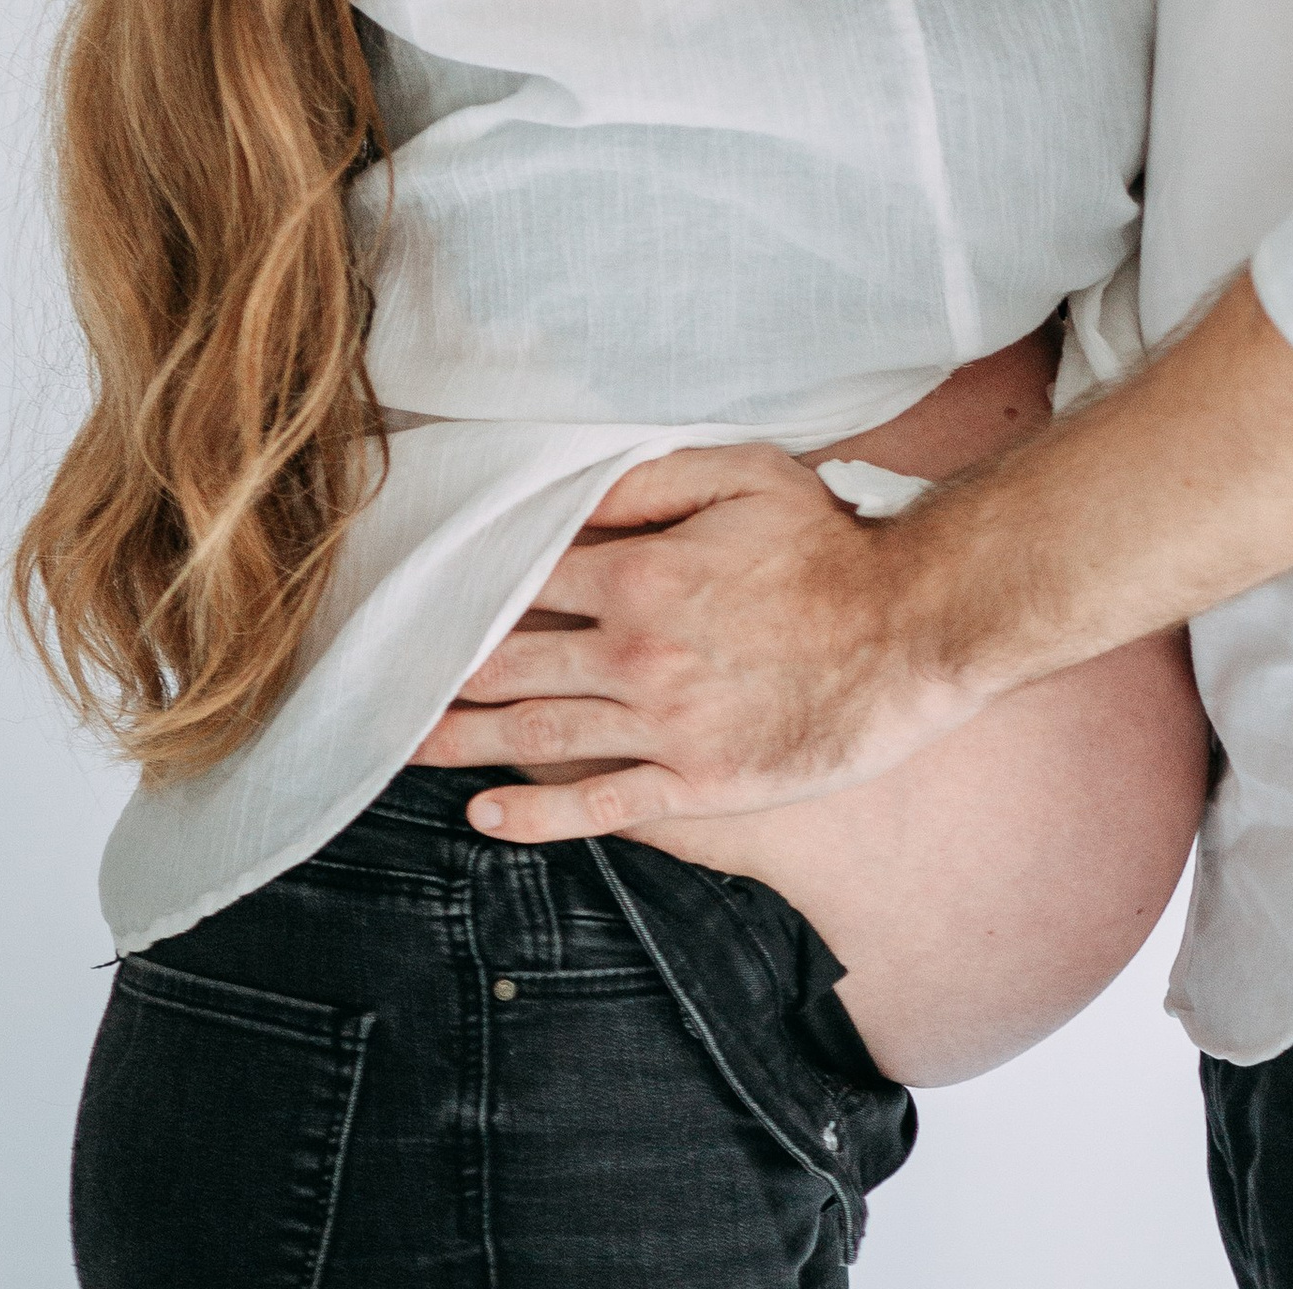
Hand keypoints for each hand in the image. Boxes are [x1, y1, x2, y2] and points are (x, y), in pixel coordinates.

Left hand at [417, 446, 987, 842]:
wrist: (910, 634)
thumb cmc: (829, 547)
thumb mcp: (742, 476)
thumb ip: (648, 480)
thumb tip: (569, 491)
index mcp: (638, 576)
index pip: (521, 583)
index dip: (464, 589)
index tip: (417, 598)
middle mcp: (635, 657)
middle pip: (508, 668)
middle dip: (439, 674)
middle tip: (382, 682)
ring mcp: (663, 729)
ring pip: (536, 739)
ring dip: (460, 743)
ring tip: (405, 745)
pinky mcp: (698, 786)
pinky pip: (598, 806)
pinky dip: (532, 817)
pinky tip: (484, 816)